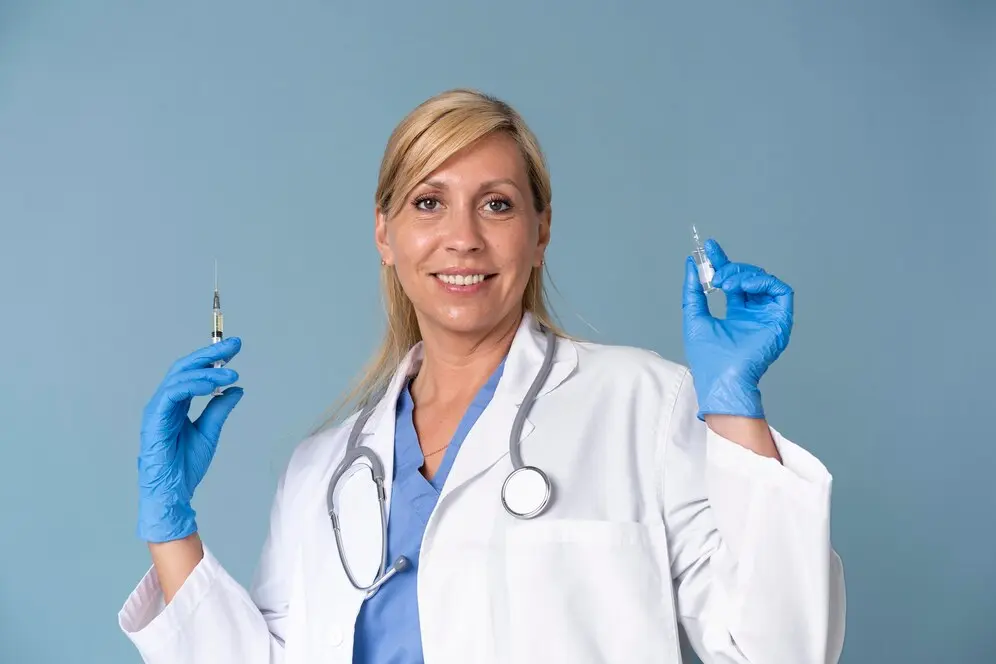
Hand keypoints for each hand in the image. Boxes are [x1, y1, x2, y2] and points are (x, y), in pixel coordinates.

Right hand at [137, 338, 242, 542]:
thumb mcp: (210, 431)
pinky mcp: (155, 419)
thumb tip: (236, 388)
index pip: (193, 372)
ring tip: (231, 372)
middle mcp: (165, 402)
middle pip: (185, 367)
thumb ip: (220, 409)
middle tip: (234, 345)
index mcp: (176, 404)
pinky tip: (212, 384)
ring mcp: (157, 409)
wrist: (173, 492)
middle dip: (210, 354)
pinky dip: (193, 385)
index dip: (213, 358)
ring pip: (180, 377)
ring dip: (208, 371)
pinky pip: (173, 394)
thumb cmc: (185, 465)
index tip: (234, 347)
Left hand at [682, 239, 792, 419]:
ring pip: (764, 280)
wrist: (721, 379)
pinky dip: (761, 282)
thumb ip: (692, 290)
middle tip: (716, 275)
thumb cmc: (707, 357)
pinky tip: (742, 287)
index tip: (710, 246)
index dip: (722, 261)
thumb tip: (691, 264)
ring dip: (743, 274)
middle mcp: (755, 313)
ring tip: (725, 284)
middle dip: (731, 268)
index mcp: (737, 314)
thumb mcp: (694, 316)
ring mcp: (768, 316)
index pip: (732, 281)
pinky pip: (780, 290)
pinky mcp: (780, 320)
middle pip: (748, 277)